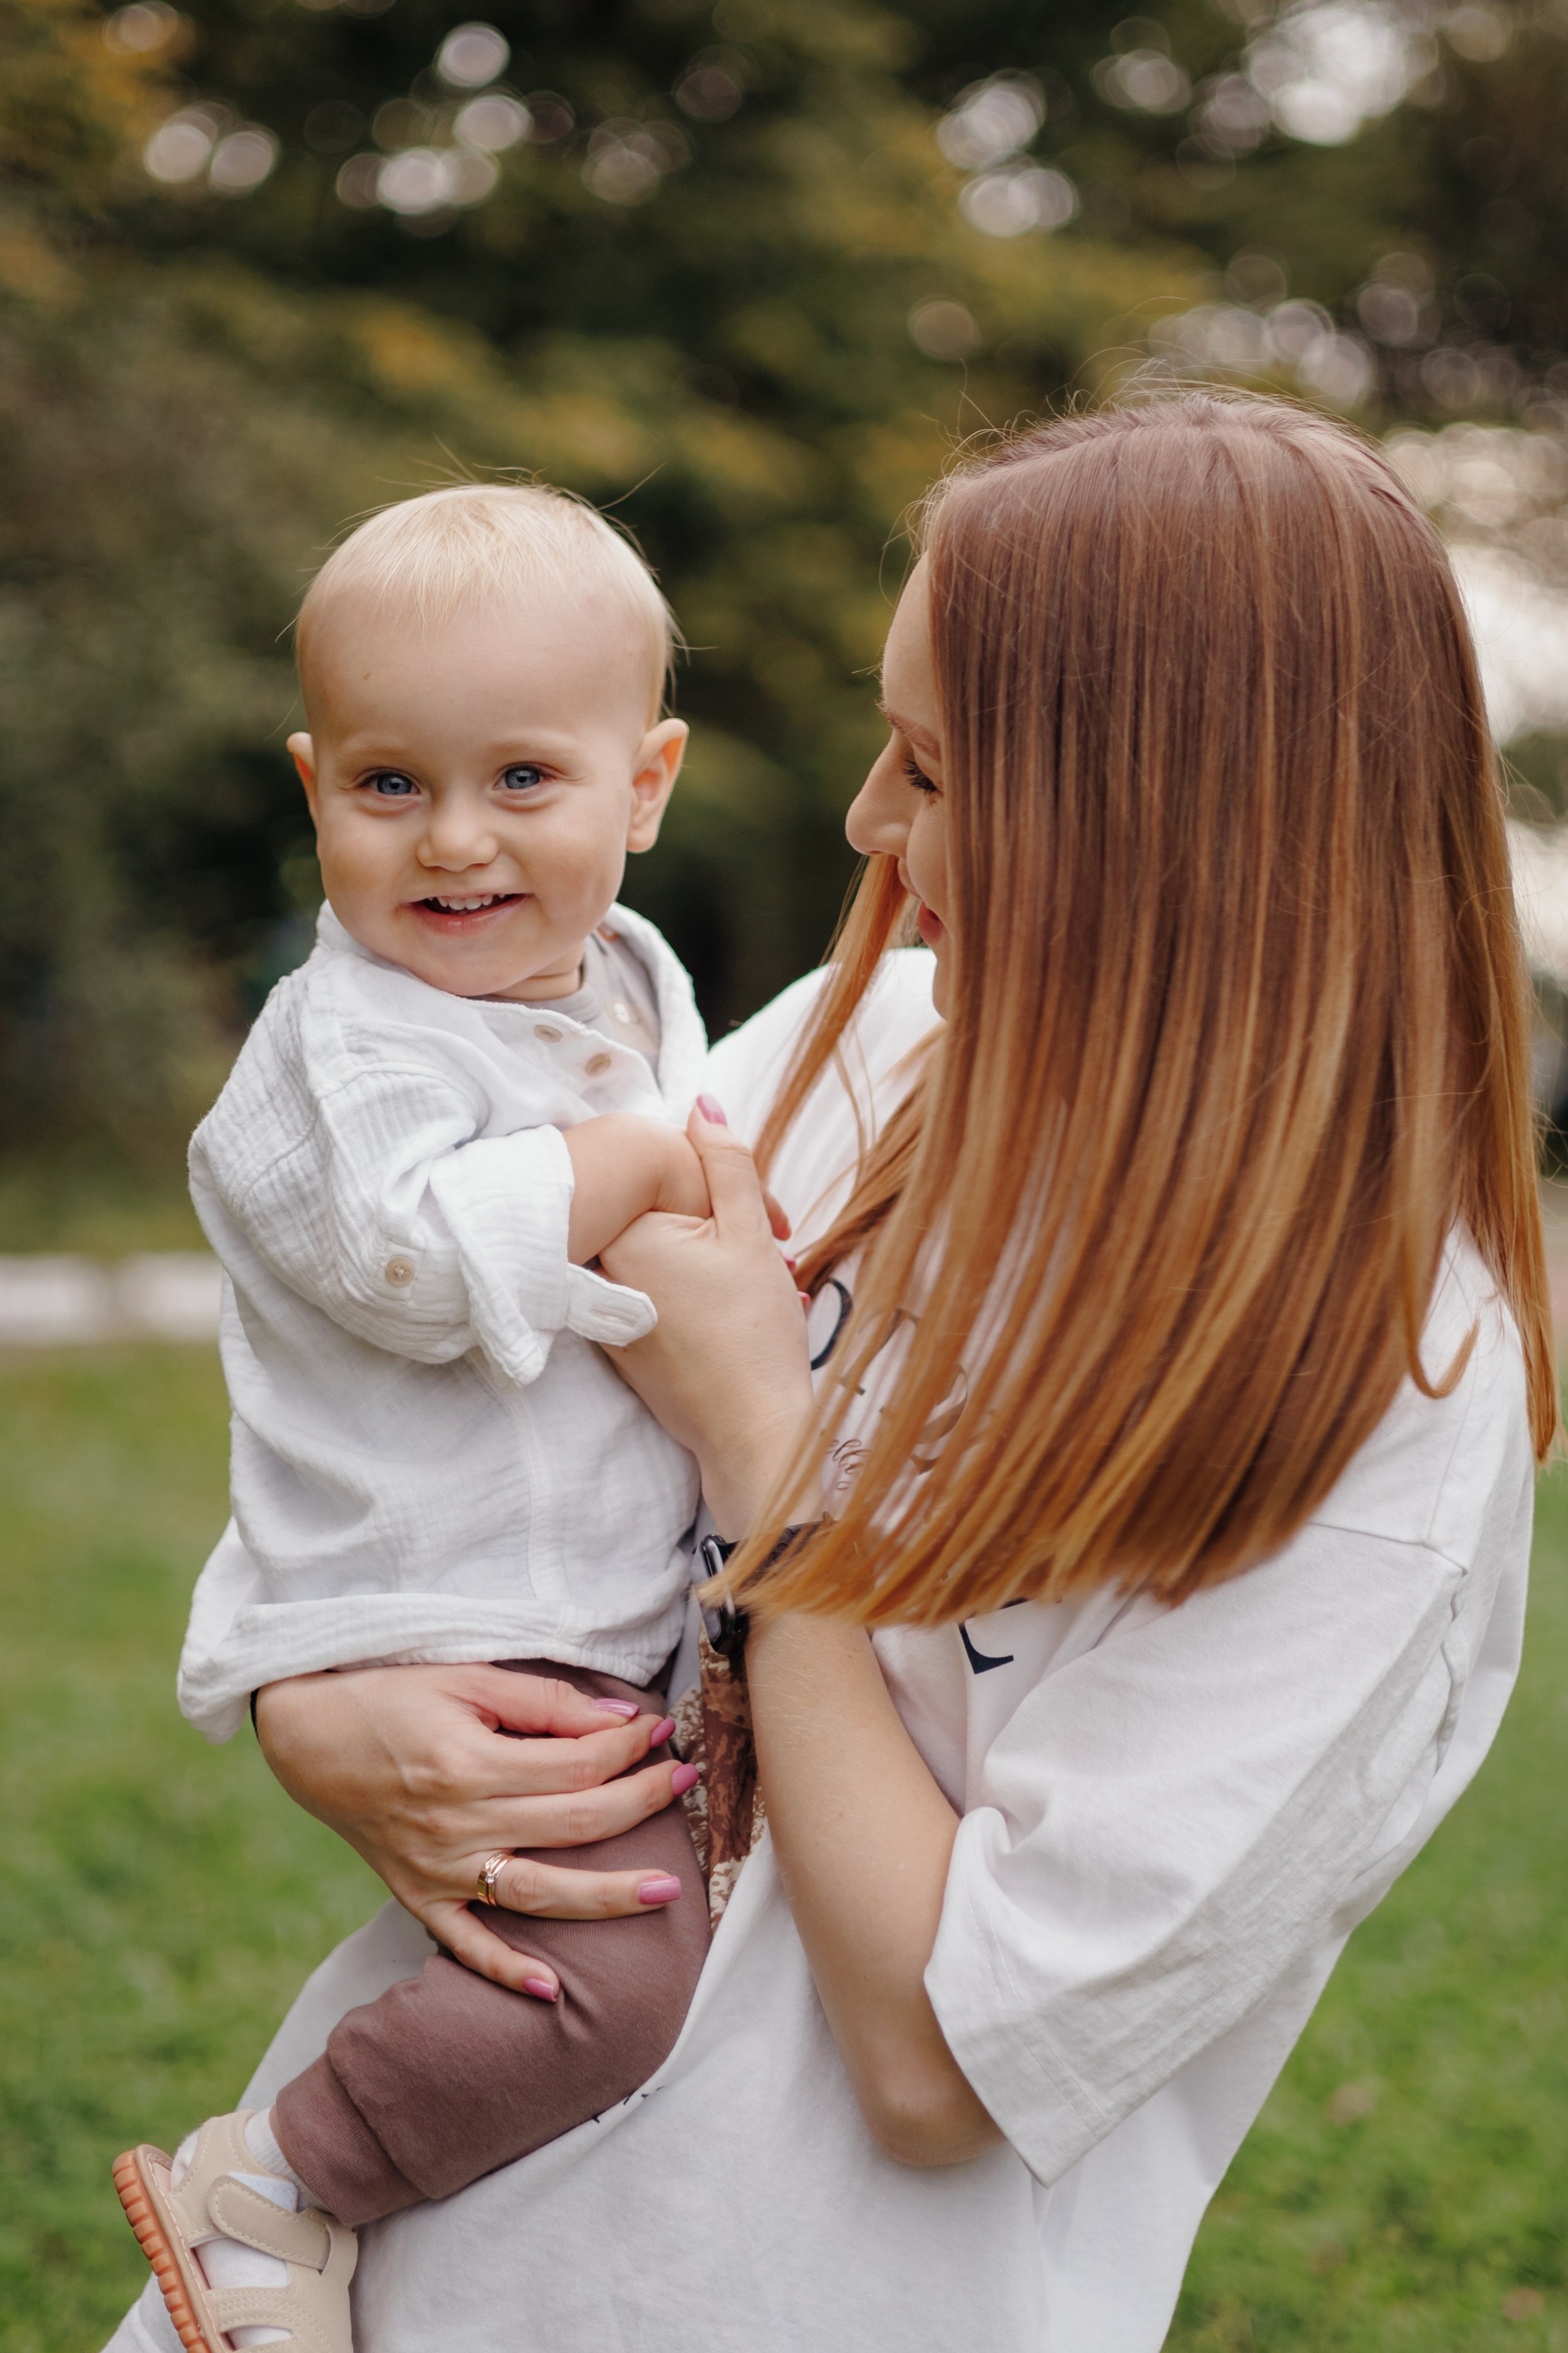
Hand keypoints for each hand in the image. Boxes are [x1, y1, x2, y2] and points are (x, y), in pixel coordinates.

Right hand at [254, 1663, 693, 1997]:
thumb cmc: (391, 1697)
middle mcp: (456, 1822)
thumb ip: (544, 1702)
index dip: (628, 1747)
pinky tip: (552, 1990)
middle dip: (641, 1802)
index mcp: (469, 1761)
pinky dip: (505, 1970)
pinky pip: (465, 1944)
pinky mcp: (416, 1895)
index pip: (576, 1765)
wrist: (308, 1737)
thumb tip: (621, 1721)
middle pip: (574, 1824)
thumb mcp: (465, 1678)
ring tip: (666, 1892)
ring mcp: (436, 1868)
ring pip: (538, 1895)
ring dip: (607, 1898)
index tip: (661, 1732)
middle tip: (685, 1782)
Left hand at [600, 1102, 815, 1535]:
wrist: (750, 1434)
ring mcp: (609, 1309)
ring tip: (767, 1291)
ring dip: (718, 1260)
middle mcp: (601, 1268)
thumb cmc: (754, 1337)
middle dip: (726, 1225)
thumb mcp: (750, 1234)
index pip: (668, 1175)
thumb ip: (726, 1161)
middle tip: (775, 1256)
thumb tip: (700, 1103)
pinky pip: (658, 1295)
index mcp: (626, 1233)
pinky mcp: (621, 1342)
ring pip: (667, 1255)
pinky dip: (698, 1295)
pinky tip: (740, 1316)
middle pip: (666, 1215)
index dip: (729, 1190)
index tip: (772, 1224)